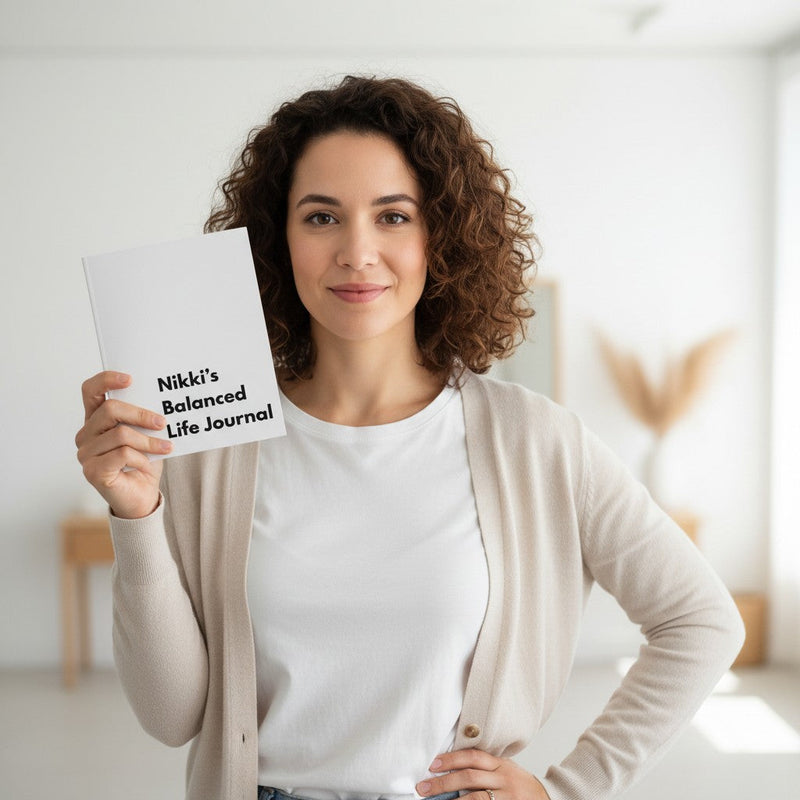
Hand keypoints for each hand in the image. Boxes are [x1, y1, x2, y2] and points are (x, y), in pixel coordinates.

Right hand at [75, 371, 169, 518]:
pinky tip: (147, 465)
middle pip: (110, 409)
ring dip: (149, 441)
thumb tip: (160, 403)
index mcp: (96, 420)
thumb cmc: (144, 463)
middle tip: (163, 422)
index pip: (90, 391)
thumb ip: (143, 418)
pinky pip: (122, 454)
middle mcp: (85, 435)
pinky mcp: (93, 471)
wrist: (143, 497)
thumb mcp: (146, 435)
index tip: (130, 379)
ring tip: (166, 447)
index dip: (107, 380)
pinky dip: (142, 458)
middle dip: (141, 414)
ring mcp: (86, 454)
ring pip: (120, 434)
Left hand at [416, 749, 549, 799]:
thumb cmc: (521, 785)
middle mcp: (504, 779)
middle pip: (470, 777)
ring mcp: (507, 797)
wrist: (548, 799)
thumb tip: (453, 766)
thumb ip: (485, 766)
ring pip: (476, 799)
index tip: (433, 764)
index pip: (473, 757)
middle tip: (423, 787)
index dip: (452, 759)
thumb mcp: (506, 769)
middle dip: (443, 782)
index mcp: (501, 765)